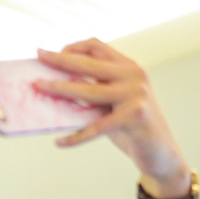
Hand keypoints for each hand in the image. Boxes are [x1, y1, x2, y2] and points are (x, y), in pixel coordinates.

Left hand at [36, 40, 189, 197]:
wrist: (160, 152)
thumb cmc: (131, 127)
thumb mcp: (112, 103)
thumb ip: (93, 92)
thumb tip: (55, 90)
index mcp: (128, 67)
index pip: (98, 46)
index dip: (72, 47)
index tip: (50, 54)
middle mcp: (134, 75)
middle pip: (89, 62)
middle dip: (60, 60)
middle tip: (39, 56)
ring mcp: (135, 94)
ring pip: (89, 90)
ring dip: (60, 89)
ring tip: (39, 89)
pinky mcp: (134, 117)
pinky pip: (96, 127)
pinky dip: (76, 137)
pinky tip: (60, 142)